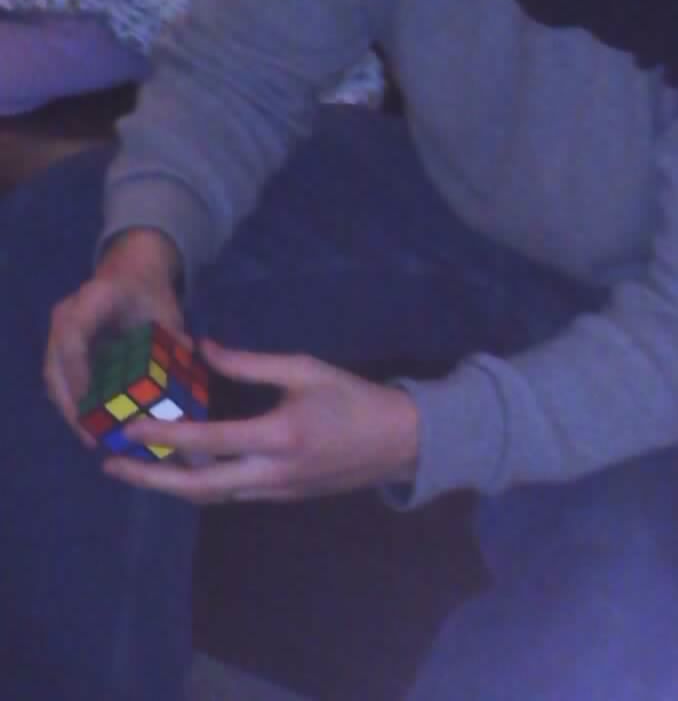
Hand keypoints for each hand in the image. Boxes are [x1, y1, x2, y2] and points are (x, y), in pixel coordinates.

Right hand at [45, 228, 184, 437]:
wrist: (132, 268)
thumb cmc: (151, 289)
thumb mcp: (166, 307)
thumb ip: (175, 333)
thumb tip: (187, 358)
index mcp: (95, 297)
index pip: (74, 336)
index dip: (79, 372)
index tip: (91, 406)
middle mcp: (68, 313)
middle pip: (55, 364)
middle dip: (70, 404)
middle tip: (91, 438)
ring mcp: (59, 329)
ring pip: (53, 376)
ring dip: (68, 408)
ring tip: (91, 438)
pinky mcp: (60, 344)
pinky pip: (59, 377)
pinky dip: (72, 401)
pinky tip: (91, 424)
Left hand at [102, 339, 420, 503]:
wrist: (398, 442)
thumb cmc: (353, 398)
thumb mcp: (305, 368)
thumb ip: (251, 362)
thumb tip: (202, 349)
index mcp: (278, 436)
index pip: (208, 442)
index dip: (163, 437)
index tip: (127, 429)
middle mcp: (270, 473)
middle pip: (196, 488)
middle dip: (150, 478)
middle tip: (111, 463)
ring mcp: (274, 492)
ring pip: (210, 497)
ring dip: (169, 485)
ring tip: (135, 467)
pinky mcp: (279, 497)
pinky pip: (229, 494)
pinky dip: (198, 484)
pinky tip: (181, 468)